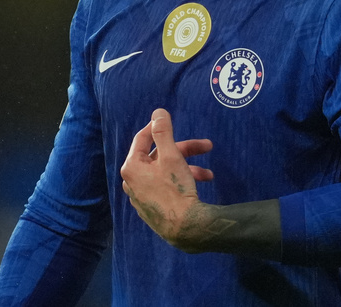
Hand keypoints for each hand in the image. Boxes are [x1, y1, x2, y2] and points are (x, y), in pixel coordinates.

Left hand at [120, 108, 214, 251]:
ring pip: (166, 172)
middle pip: (159, 156)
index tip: (169, 120)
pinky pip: (166, 187)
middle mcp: (132, 182)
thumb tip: (157, 112)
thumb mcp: (171, 156)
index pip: (142, 138)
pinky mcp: (153, 208)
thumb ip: (163, 132)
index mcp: (131, 167)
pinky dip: (181, 181)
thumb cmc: (175, 189)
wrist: (184, 229)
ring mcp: (142, 197)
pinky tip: (199, 185)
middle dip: (184, 150)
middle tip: (207, 146)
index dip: (157, 127)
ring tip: (208, 174)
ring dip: (188, 168)